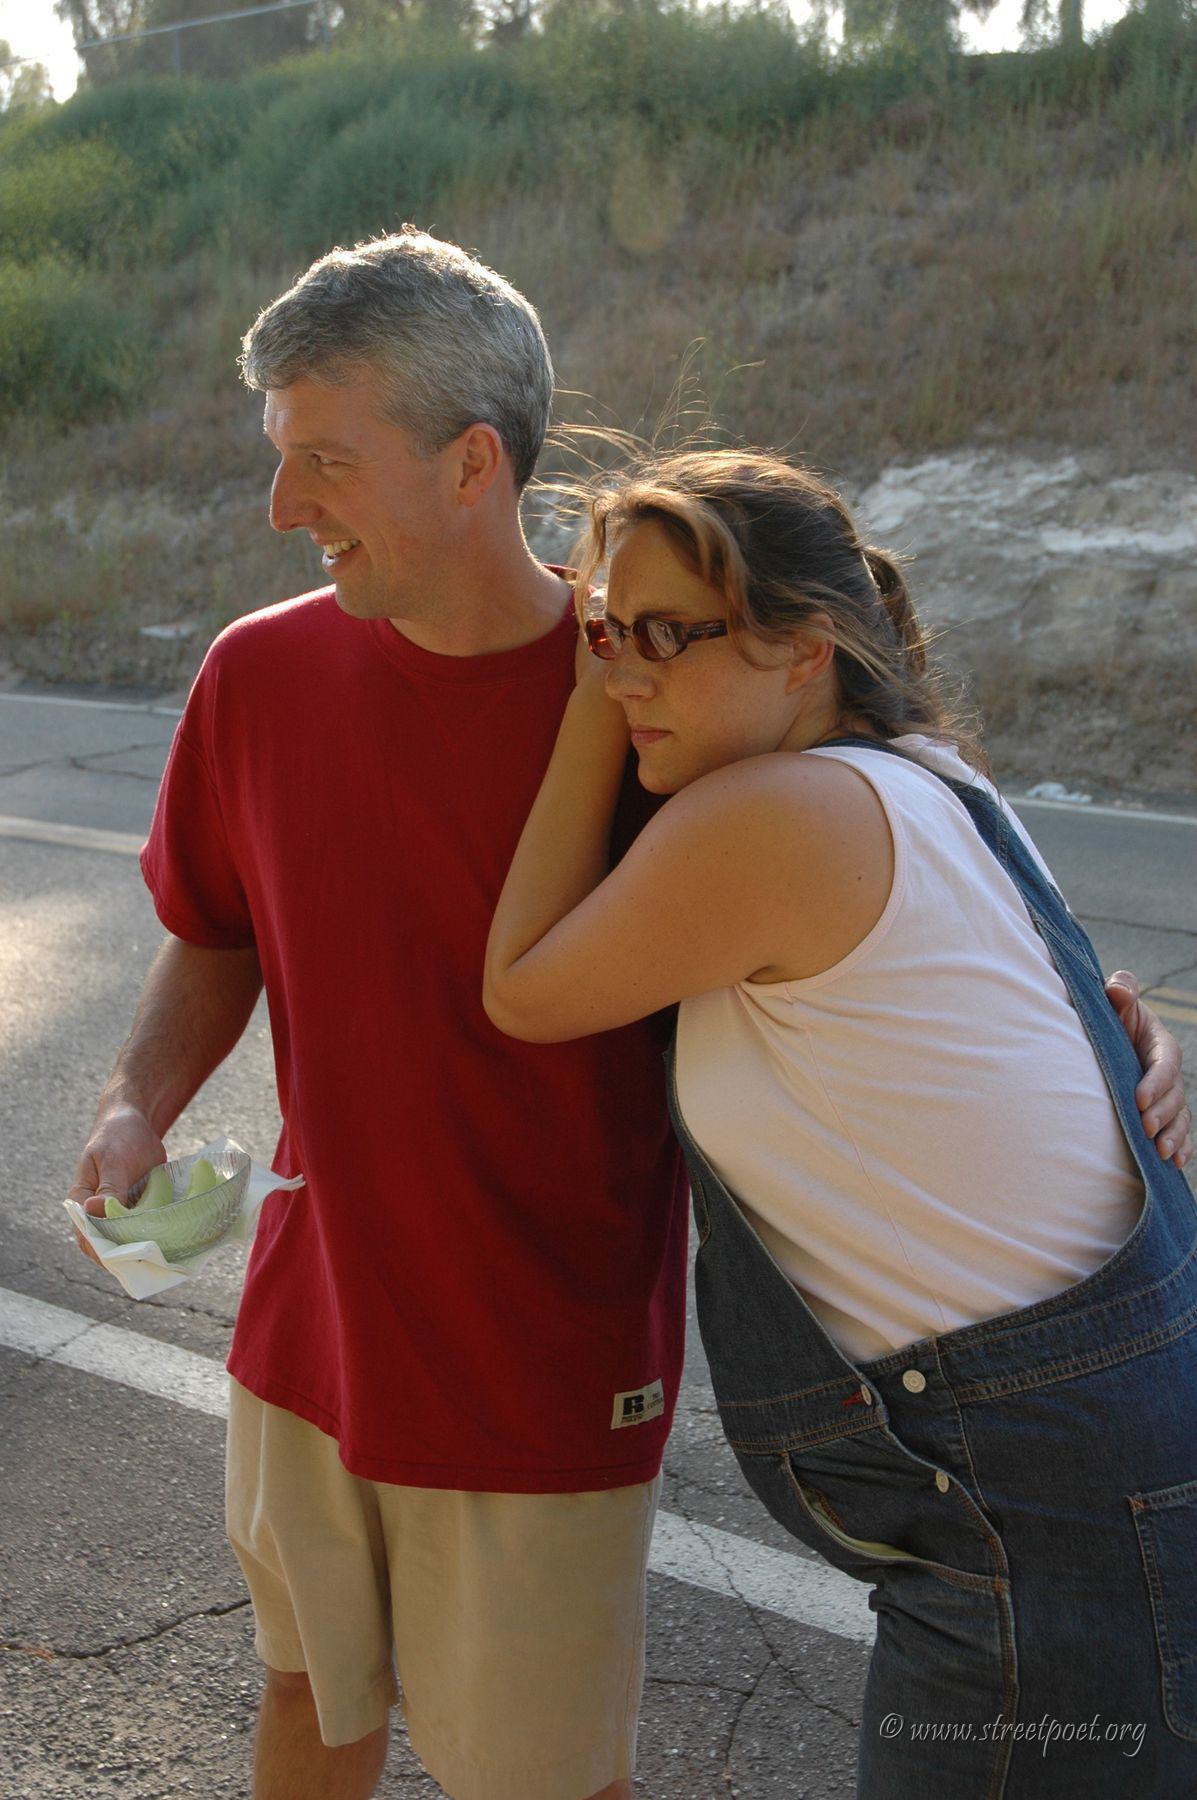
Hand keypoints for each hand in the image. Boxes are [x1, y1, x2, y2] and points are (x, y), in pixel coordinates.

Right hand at [68, 1102, 166, 1263]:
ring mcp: (117, 1211)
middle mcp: (97, 1211)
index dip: (102, 1252)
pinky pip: (142, 1226)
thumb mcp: (113, 1160)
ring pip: (125, 1238)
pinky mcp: (136, 1208)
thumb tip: (93, 1211)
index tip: (124, 1262)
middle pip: (106, 1243)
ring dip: (141, 1247)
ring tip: (161, 1258)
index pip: (86, 1235)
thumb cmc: (117, 1137)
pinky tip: (171, 1241)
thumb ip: (108, 1188)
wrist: (134, 1122)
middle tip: (148, 1264)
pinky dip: (153, 1234)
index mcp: (81, 1200)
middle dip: (125, 1255)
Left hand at [1106, 971, 1190, 1168]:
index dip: (1155, 1082)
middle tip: (1146, 1128)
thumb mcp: (1116, 1000)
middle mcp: (1169, 1073)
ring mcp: (1169, 1095)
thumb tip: (1117, 988)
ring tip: (1162, 1153)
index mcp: (1160, 1045)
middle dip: (1162, 1114)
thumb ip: (1120, 990)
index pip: (1164, 1064)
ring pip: (1180, 1117)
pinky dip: (1183, 1147)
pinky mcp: (1165, 1112)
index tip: (1138, 1099)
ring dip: (1174, 1136)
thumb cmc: (1113, 1016)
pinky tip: (1177, 1163)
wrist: (1111, 1036)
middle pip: (1174, 1096)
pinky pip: (1181, 1131)